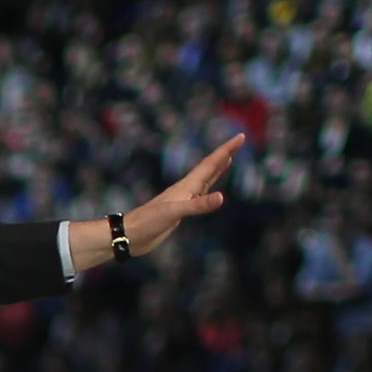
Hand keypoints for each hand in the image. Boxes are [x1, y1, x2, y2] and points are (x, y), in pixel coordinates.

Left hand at [124, 133, 244, 254]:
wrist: (130, 234)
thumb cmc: (149, 222)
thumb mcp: (174, 212)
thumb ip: (198, 206)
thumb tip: (221, 197)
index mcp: (186, 186)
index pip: (211, 163)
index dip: (226, 150)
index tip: (241, 136)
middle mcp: (186, 189)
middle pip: (210, 167)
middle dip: (225, 154)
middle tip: (238, 141)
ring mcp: (183, 199)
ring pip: (205, 179)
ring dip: (217, 168)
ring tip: (228, 159)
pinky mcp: (180, 210)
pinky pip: (200, 195)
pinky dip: (209, 189)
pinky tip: (210, 190)